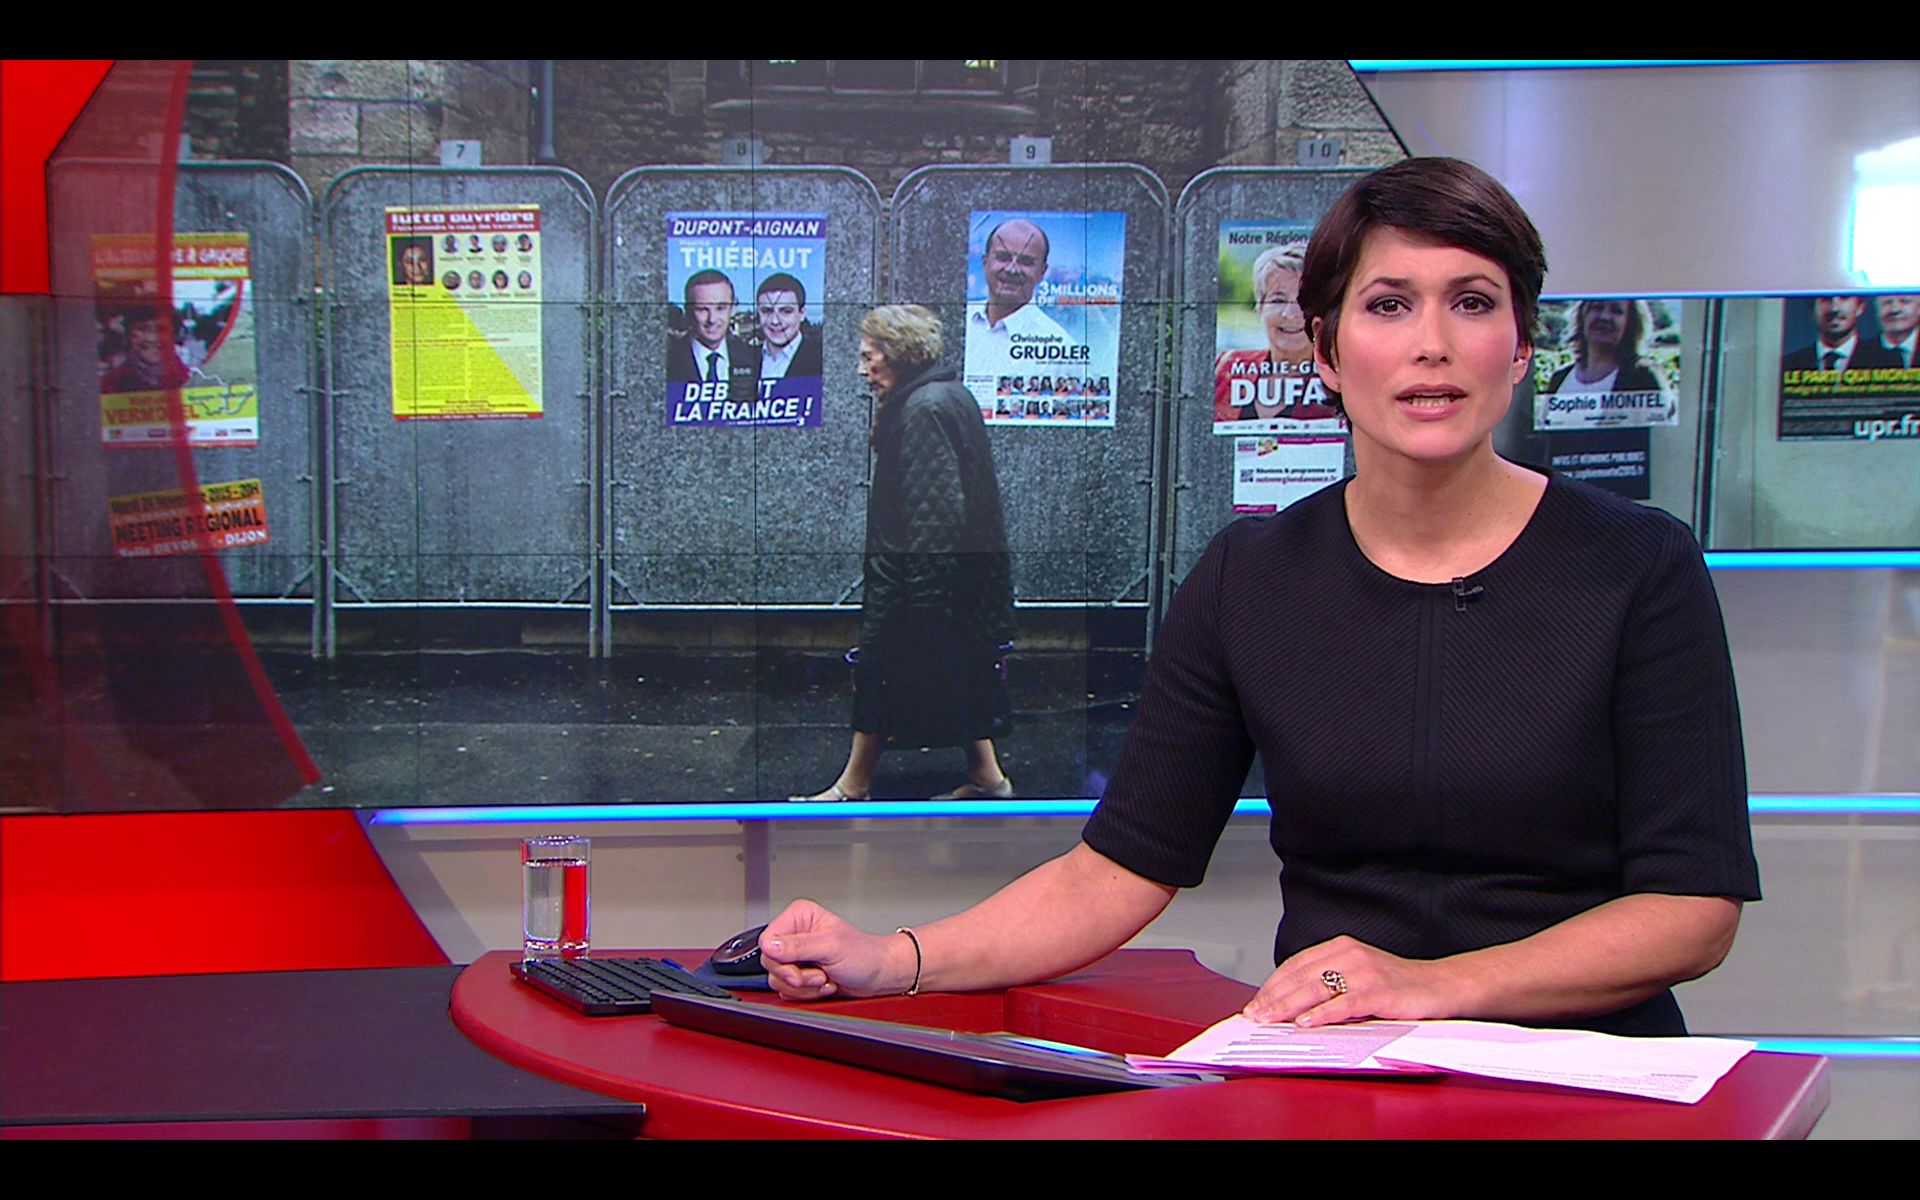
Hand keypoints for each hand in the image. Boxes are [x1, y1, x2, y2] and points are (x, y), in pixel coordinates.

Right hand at [758, 899, 907, 1001]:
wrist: (878, 975)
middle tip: (819, 975)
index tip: (796, 970)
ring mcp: (796, 956)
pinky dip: (806, 994)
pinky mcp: (799, 974)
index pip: (768, 939)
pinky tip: (824, 986)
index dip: (779, 960)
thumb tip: (770, 945)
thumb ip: (799, 946)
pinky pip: (787, 990)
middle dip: (796, 977)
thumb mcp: (831, 947)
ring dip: (804, 987)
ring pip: (778, 979)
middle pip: (770, 963)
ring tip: (826, 979)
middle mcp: (794, 934)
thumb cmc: (864, 954)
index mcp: (799, 916)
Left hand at [1241, 935, 1462, 1026]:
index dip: (1272, 985)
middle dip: (1273, 998)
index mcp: (1340, 948)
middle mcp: (1349, 955)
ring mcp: (1365, 972)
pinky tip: (1305, 1023)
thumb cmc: (1398, 987)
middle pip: (1301, 976)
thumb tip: (1291, 1007)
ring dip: (1288, 1006)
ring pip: (1316, 988)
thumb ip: (1329, 984)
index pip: (1296, 965)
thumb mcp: (1358, 977)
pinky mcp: (1380, 991)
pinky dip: (1322, 1014)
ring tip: (1270, 1020)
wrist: (1442, 986)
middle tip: (1254, 1016)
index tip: (1255, 1004)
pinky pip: (1344, 1003)